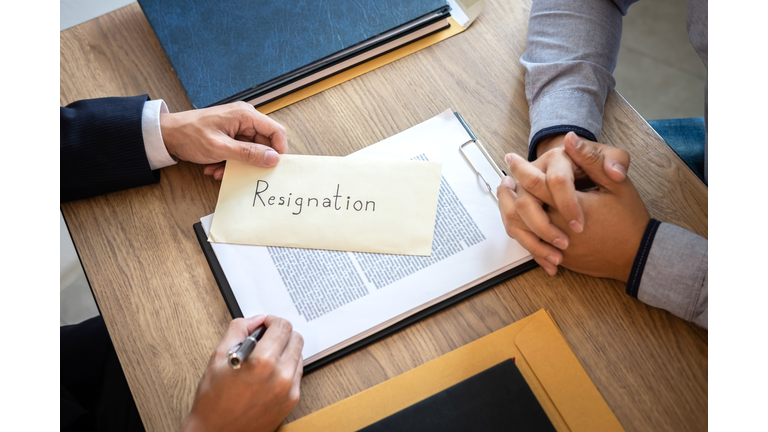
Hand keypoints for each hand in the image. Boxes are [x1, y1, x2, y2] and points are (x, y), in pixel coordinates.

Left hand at [160, 102, 287, 179]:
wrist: (166, 134)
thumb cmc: (189, 135)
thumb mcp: (220, 148)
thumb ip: (249, 154)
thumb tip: (273, 159)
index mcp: (245, 115)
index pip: (276, 131)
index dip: (279, 150)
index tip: (273, 167)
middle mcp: (244, 119)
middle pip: (264, 144)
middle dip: (252, 161)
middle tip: (241, 172)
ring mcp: (237, 128)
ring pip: (251, 151)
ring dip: (238, 164)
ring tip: (219, 170)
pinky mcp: (230, 136)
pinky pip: (239, 152)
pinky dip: (229, 162)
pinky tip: (214, 167)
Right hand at [180, 315, 303, 431]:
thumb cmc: (213, 401)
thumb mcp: (219, 357)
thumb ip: (239, 330)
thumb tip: (256, 320)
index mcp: (262, 362)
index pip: (283, 326)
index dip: (272, 321)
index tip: (264, 325)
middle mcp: (280, 376)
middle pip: (296, 338)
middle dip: (281, 334)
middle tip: (265, 339)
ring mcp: (289, 390)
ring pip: (298, 355)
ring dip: (285, 350)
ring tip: (265, 357)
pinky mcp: (292, 401)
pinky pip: (297, 373)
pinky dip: (286, 367)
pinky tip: (269, 372)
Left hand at [504, 135, 649, 281]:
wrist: (639, 255)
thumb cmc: (629, 218)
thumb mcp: (616, 184)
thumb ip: (590, 160)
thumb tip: (570, 138)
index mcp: (570, 204)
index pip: (535, 184)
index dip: (520, 169)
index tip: (510, 158)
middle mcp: (558, 227)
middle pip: (520, 208)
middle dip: (507, 193)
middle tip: (503, 180)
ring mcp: (557, 246)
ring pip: (521, 230)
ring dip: (510, 212)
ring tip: (508, 197)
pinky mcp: (559, 258)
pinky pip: (532, 247)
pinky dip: (522, 233)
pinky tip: (520, 220)